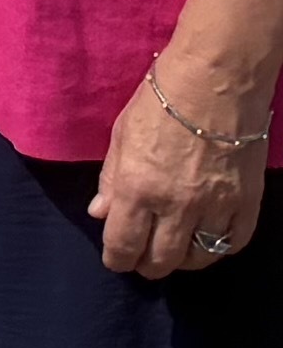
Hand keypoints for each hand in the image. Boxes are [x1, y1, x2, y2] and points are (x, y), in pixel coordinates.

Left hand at [102, 55, 276, 284]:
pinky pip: (233, 243)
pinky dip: (218, 248)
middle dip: (147, 265)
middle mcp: (176, 205)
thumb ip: (110, 179)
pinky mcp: (247, 203)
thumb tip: (100, 212)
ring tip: (173, 252)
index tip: (116, 260)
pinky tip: (207, 241)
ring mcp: (216, 207)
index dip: (117, 260)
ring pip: (198, 258)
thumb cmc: (159, 102)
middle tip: (143, 260)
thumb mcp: (121, 136)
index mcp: (137, 188)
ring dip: (182, 261)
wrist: (215, 81)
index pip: (123, 245)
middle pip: (161, 260)